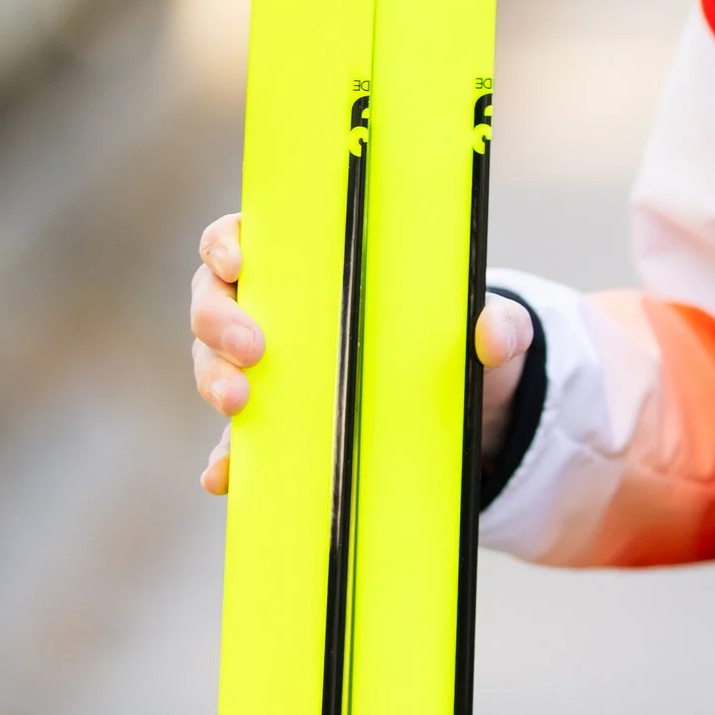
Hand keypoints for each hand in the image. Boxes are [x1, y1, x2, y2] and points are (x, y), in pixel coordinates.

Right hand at [191, 212, 534, 494]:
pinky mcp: (279, 426)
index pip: (244, 237)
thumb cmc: (462, 339)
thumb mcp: (491, 327)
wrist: (472, 409)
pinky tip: (224, 476)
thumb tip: (494, 335)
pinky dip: (225, 459)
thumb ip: (502, 324)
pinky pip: (237, 443)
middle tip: (252, 347)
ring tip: (239, 402)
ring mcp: (270, 370)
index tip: (239, 262)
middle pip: (213, 301)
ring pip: (214, 365)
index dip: (225, 244)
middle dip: (218, 320)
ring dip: (215, 380)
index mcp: (312, 264)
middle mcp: (276, 311)